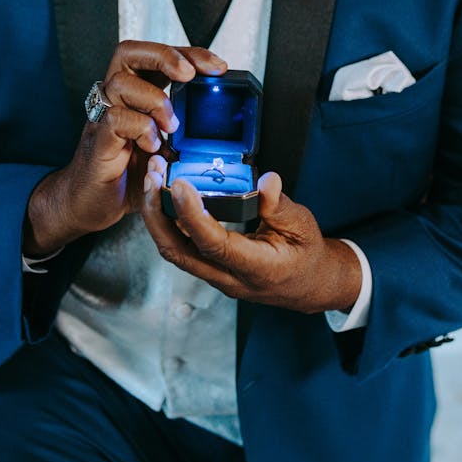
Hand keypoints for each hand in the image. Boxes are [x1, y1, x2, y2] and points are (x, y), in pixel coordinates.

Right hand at [24, 41, 226, 256]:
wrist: (90, 205)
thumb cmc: (128, 175)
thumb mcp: (167, 149)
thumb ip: (186, 134)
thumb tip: (224, 128)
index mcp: (135, 94)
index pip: (156, 56)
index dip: (187, 53)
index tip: (218, 67)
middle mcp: (115, 99)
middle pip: (128, 52)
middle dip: (164, 55)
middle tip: (190, 74)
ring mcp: (102, 118)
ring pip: (120, 83)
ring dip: (155, 100)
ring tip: (171, 126)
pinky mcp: (97, 141)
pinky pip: (114, 119)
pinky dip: (140, 128)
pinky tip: (153, 146)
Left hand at [142, 159, 361, 313]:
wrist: (309, 284)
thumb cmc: (306, 255)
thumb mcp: (302, 226)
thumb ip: (280, 206)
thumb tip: (267, 181)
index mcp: (257, 268)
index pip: (215, 244)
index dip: (193, 215)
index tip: (180, 184)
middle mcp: (229, 278)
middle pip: (179, 251)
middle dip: (157, 214)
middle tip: (153, 177)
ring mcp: (215, 277)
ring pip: (174, 250)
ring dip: (157, 216)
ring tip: (153, 180)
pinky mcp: (209, 269)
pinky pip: (179, 247)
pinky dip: (165, 221)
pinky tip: (164, 195)